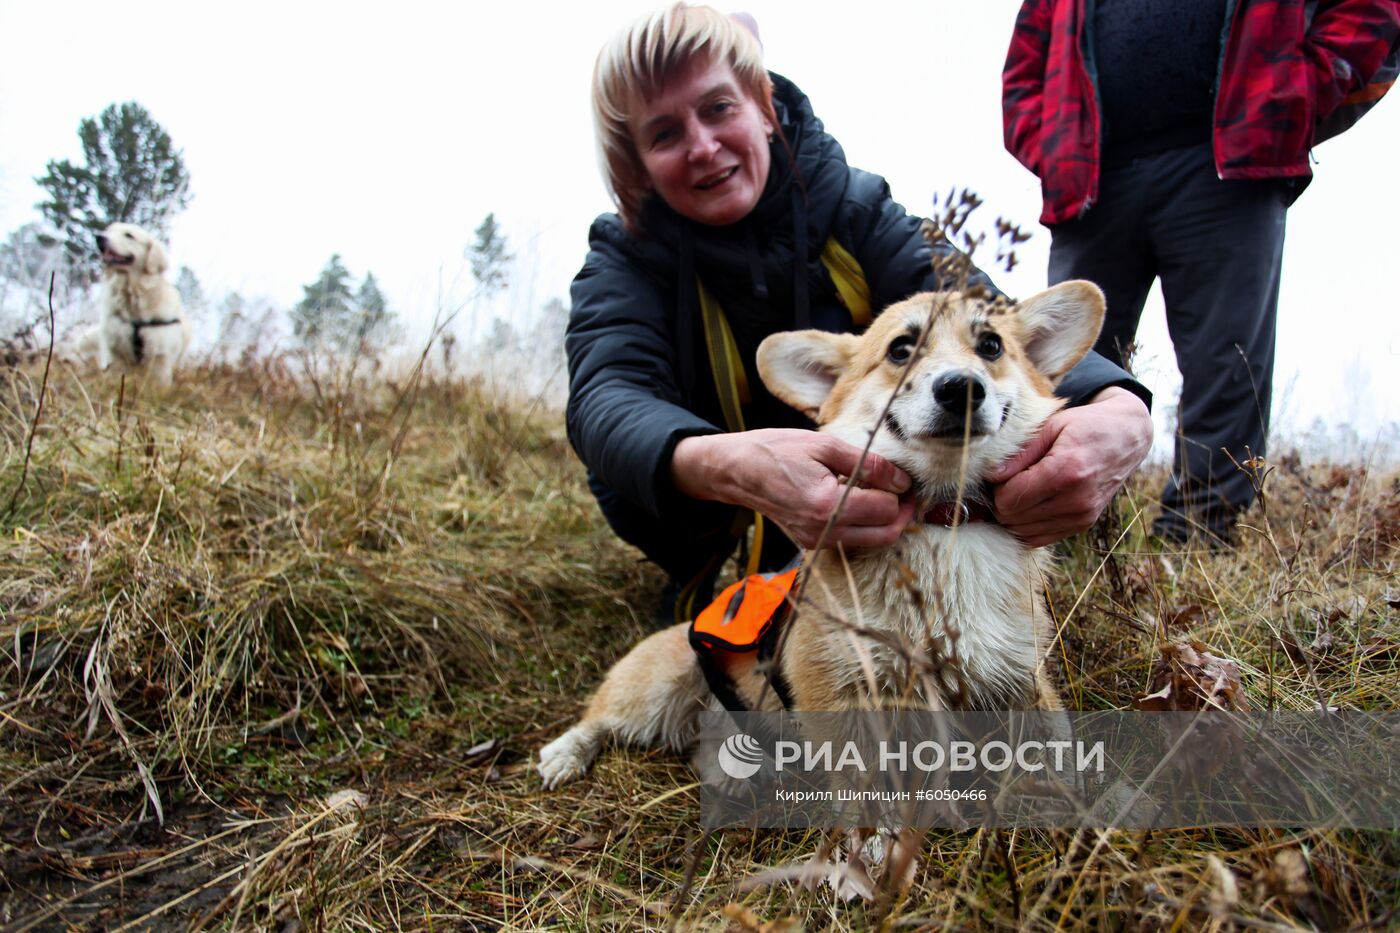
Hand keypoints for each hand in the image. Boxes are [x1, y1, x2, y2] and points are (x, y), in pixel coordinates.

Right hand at [671, 429, 914, 549]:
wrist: (737, 470)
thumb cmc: (776, 451)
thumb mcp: (825, 446)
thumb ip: (868, 464)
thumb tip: (901, 479)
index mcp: (828, 505)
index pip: (885, 509)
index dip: (901, 492)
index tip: (904, 478)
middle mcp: (823, 530)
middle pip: (885, 535)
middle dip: (901, 514)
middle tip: (904, 491)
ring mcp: (815, 541)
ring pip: (871, 542)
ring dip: (884, 522)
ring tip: (884, 494)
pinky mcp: (810, 543)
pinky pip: (850, 541)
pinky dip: (864, 526)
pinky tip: (860, 503)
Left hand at [985, 387, 1151, 546]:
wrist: (1127, 437)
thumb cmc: (1087, 426)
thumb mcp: (1051, 427)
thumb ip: (1019, 454)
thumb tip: (990, 475)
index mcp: (1066, 471)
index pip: (1010, 499)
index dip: (996, 488)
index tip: (1002, 473)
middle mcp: (1076, 500)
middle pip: (1013, 518)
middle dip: (1001, 502)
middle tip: (1009, 481)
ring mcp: (1081, 516)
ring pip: (1023, 532)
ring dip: (1013, 515)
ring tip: (1022, 490)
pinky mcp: (1083, 524)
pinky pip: (1040, 538)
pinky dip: (1027, 525)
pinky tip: (1031, 504)